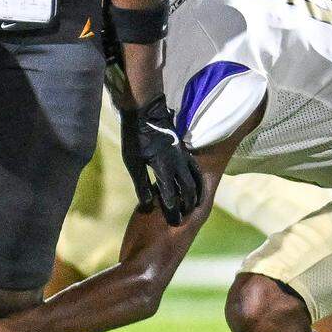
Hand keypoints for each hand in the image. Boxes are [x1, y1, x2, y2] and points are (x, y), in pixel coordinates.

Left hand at [120, 94, 202, 225]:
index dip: (173, 209)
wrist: (145, 111)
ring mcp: (182, 155)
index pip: (171, 193)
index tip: (175, 221)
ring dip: (197, 193)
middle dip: (188, 204)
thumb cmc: (136, 136)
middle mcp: (177, 162)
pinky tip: (196, 185)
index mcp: (163, 166)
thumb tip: (148, 204)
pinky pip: (195, 168)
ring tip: (196, 205)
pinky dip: (198, 179)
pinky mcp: (183, 150)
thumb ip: (141, 184)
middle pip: (188, 187)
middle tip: (185, 217)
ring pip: (195, 178)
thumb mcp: (133, 161)